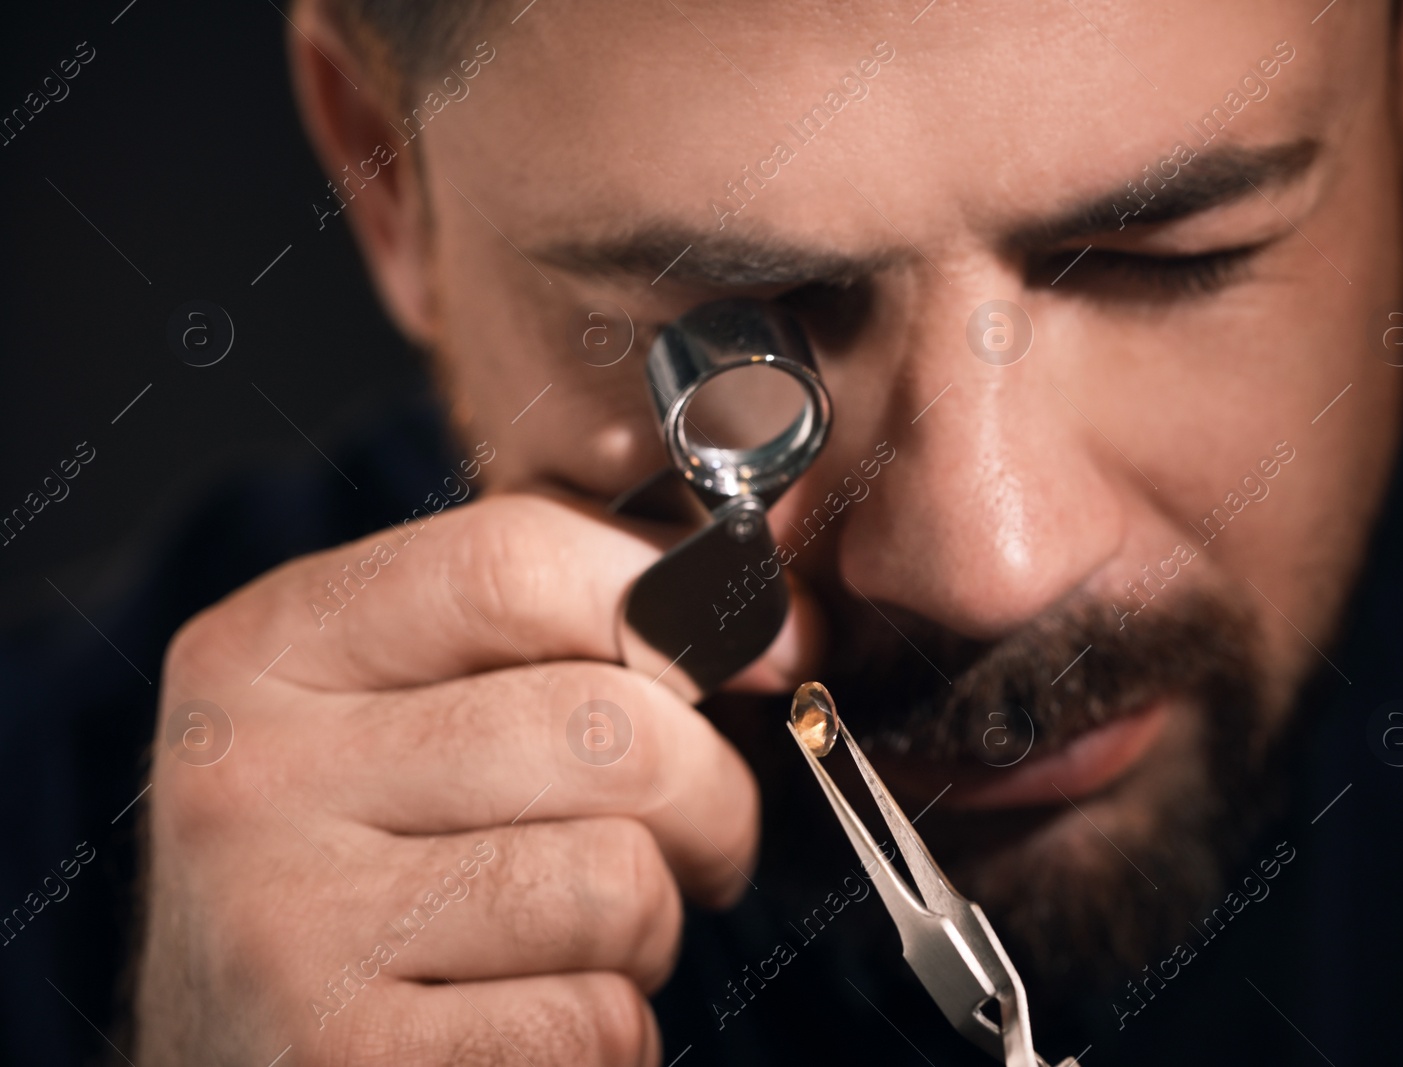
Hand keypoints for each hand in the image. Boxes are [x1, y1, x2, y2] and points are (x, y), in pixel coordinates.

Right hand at [136, 493, 812, 1064]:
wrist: (240, 1052)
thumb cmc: (363, 861)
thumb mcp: (401, 705)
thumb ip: (550, 623)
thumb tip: (773, 617)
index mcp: (274, 645)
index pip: (514, 558)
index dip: (677, 599)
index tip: (759, 650)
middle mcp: (254, 772)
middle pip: (601, 726)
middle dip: (710, 791)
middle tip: (703, 837)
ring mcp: (285, 925)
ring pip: (617, 880)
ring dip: (653, 923)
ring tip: (593, 934)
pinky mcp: (339, 1059)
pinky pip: (590, 1022)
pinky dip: (611, 1030)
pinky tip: (542, 1018)